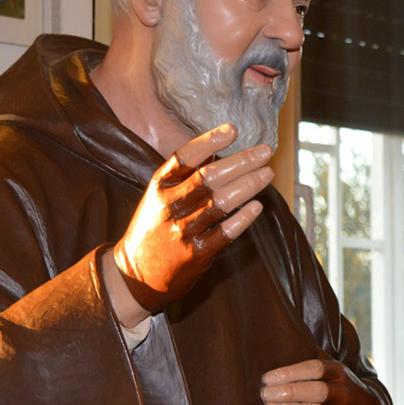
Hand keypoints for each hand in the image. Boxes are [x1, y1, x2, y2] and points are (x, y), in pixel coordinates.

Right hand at [113, 124, 272, 311]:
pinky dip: (243, 218)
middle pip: (208, 177)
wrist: (135, 275)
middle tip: (266, 151)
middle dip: (241, 161)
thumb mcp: (159, 197)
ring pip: (220, 203)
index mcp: (159, 186)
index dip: (209, 141)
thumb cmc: (153, 228)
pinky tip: (257, 206)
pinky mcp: (197, 254)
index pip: (184, 156)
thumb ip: (185, 177)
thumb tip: (220, 151)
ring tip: (268, 173)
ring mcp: (183, 231)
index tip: (233, 129)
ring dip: (248, 185)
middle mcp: (170, 206)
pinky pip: (225, 233)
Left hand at [260, 358, 383, 404]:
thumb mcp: (334, 369)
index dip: (290, 373)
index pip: (314, 369)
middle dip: (288, 391)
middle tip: (263, 394)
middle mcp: (341, 394)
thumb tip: (286, 336)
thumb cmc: (341, 389)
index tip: (267, 378)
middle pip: (315, 390)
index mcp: (338, 373)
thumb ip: (313, 356)